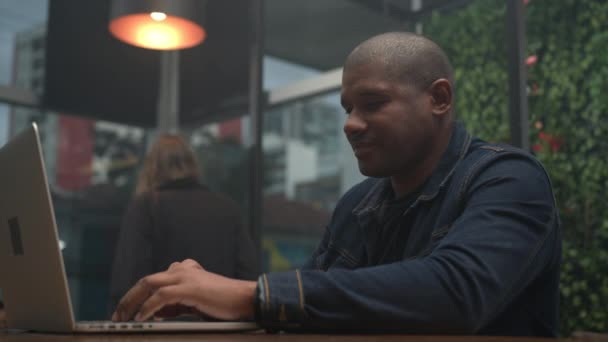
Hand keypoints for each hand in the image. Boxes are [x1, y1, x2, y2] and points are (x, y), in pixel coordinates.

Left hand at [111, 259, 256, 321]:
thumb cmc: (223, 303)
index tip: (127, 312)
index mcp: (185, 270)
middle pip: (146, 280)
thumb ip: (176, 303)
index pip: (153, 281)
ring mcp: (185, 276)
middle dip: (128, 298)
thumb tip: (155, 312)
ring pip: (149, 284)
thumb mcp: (195, 303)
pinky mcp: (189, 288)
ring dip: (132, 302)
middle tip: (117, 315)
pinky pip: (161, 296)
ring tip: (123, 317)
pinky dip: (148, 307)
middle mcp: (182, 269)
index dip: (137, 297)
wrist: (245, 299)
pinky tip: (142, 317)